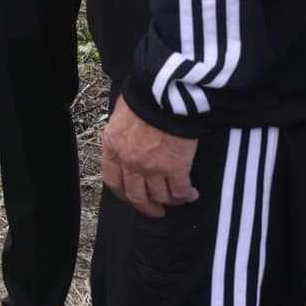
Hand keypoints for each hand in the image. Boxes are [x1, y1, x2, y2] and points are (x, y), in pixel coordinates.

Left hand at [100, 96, 199, 218]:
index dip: (123, 194)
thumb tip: (127, 145)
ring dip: (170, 201)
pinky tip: (192, 194)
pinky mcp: (175, 168)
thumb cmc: (143, 99)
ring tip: (178, 200)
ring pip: (160, 196)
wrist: (163, 94)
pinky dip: (186, 196)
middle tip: (157, 211)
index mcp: (113, 149)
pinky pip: (180, 191)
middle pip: (136, 196)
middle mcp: (130, 163)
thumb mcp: (121, 117)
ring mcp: (152, 168)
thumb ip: (122, 137)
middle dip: (147, 208)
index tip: (131, 199)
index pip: (113, 182)